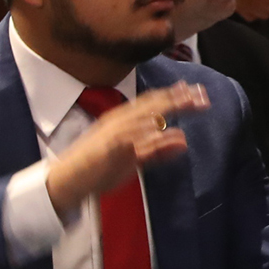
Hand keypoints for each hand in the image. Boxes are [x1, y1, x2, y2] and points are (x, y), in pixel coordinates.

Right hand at [43, 83, 209, 216]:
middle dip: (179, 98)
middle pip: (154, 105)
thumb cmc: (97, 167)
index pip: (150, 102)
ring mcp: (118, 134)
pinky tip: (178, 138)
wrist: (66, 179)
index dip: (172, 94)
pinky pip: (142, 142)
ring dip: (173, 108)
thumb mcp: (132, 157)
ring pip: (149, 117)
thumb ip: (157, 150)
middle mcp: (120, 121)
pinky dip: (160, 139)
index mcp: (121, 119)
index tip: (193, 89)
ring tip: (194, 103)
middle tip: (202, 95)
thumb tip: (183, 142)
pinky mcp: (116, 149)